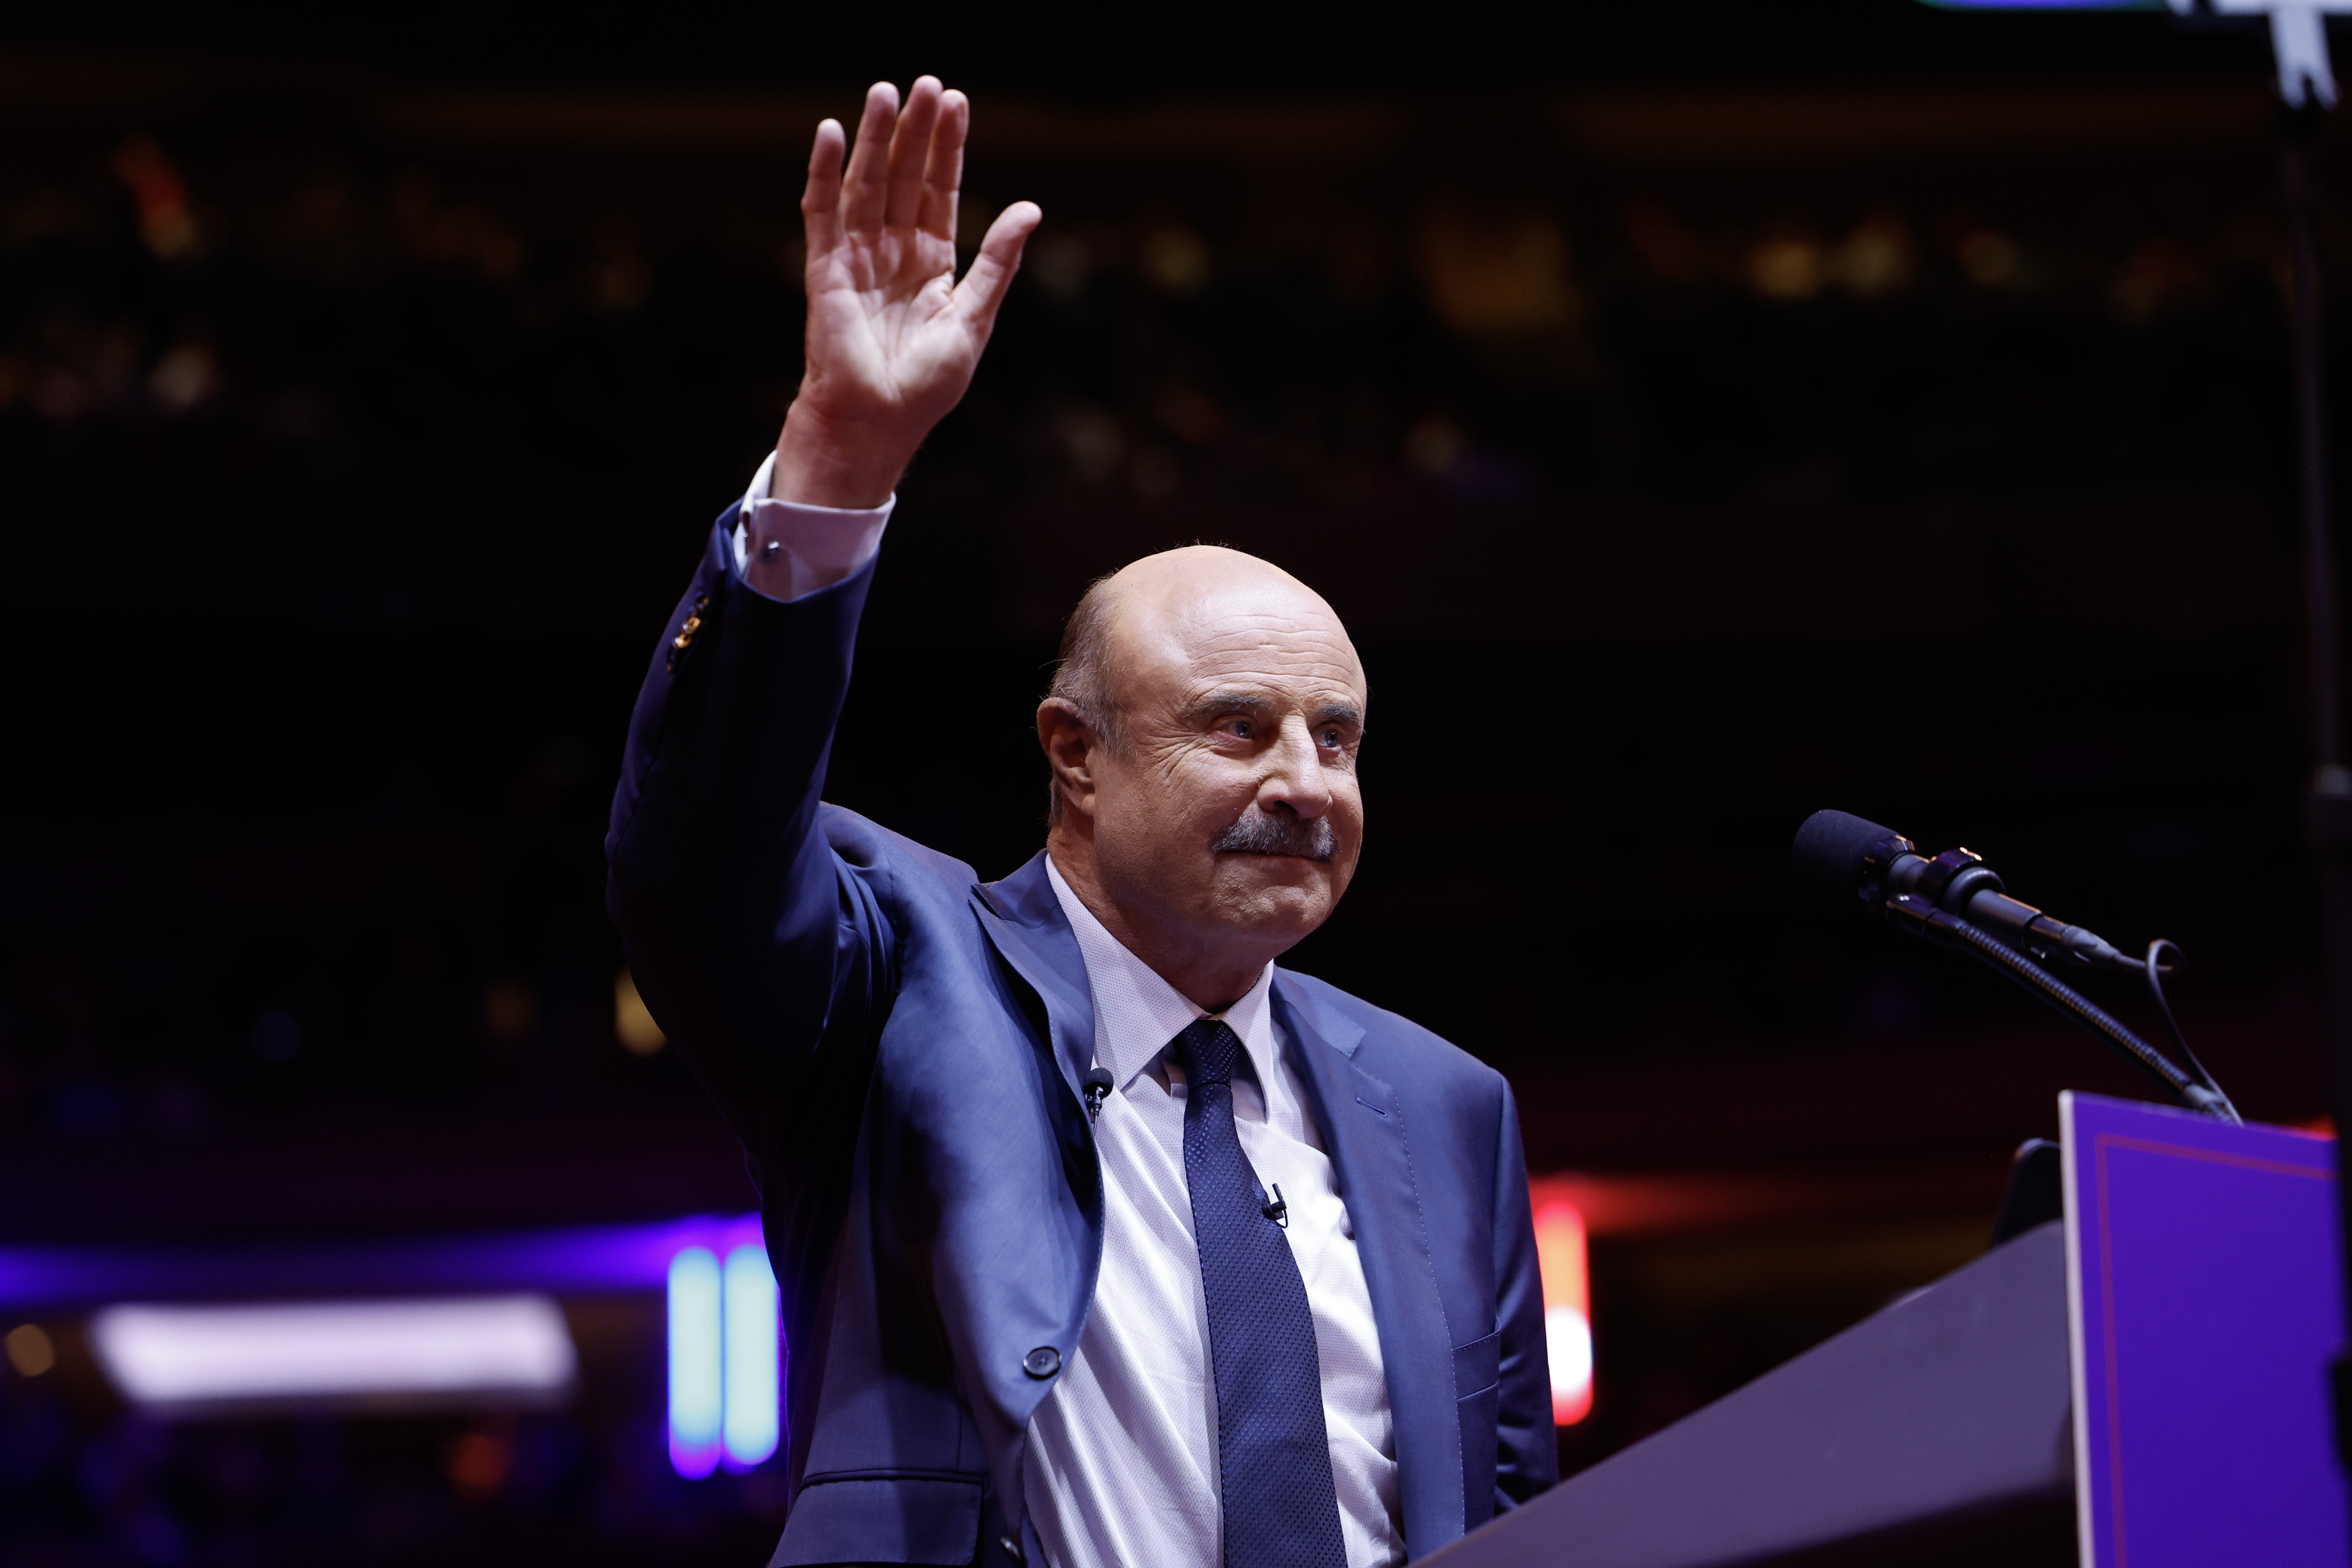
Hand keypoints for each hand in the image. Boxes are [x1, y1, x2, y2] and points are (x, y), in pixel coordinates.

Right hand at [772, 77, 1040, 507]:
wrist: (878, 423)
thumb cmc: (925, 385)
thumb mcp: (975, 318)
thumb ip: (999, 263)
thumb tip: (1031, 209)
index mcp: (931, 263)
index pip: (940, 191)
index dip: (948, 148)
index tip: (957, 103)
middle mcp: (893, 252)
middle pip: (905, 177)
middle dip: (916, 131)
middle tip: (927, 83)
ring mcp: (858, 256)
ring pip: (867, 184)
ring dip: (876, 139)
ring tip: (886, 92)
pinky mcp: (826, 268)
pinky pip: (823, 212)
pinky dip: (825, 173)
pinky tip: (834, 133)